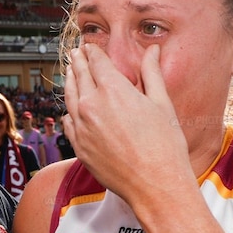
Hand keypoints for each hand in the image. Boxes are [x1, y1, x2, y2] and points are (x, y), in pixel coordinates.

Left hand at [62, 43, 194, 203]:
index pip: (96, 61)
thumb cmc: (165, 147)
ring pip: (69, 96)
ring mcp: (81, 127)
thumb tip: (152, 51)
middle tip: (76, 53)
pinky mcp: (78, 146)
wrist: (155, 185)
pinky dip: (69, 110)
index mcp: (113, 89)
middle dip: (78, 61)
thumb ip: (152, 73)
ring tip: (70, 72)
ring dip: (69, 81)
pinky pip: (68, 122)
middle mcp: (92, 105)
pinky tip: (71, 107)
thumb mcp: (162, 103)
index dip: (92, 51)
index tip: (90, 46)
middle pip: (79, 75)